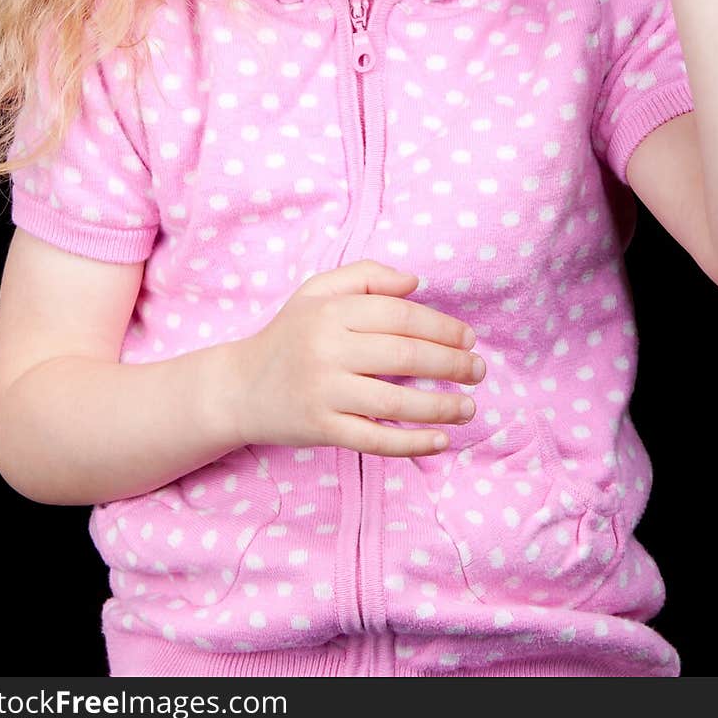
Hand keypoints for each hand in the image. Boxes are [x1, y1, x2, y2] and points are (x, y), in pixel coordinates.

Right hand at [224, 259, 485, 456]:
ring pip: (396, 399)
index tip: (468, 338)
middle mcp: (327, 349)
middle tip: (478, 371)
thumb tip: (416, 282)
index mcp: (331, 311)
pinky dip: (412, 442)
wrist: (238, 387)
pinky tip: (441, 441)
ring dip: (442, 405)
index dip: (442, 326)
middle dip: (452, 363)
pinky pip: (375, 439)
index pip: (400, 315)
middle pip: (405, 354)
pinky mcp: (321, 428)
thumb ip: (366, 276)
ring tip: (469, 407)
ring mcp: (324, 391)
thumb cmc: (289, 335)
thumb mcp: (317, 292)